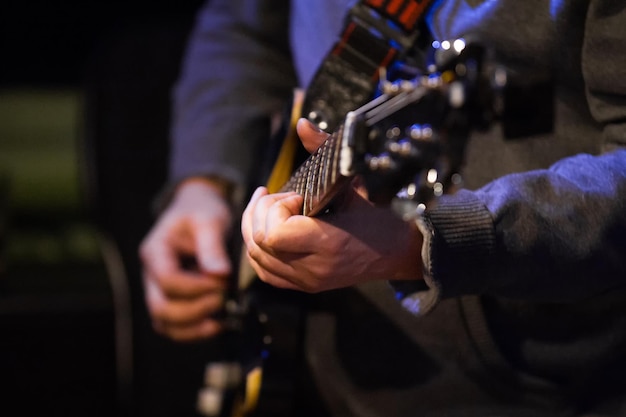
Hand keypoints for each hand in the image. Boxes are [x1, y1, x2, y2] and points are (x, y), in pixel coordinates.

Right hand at [140, 178, 232, 341]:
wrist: (197, 211)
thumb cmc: (201, 212)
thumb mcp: (208, 220)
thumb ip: (212, 247)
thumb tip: (220, 275)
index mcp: (155, 250)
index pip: (167, 279)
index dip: (196, 287)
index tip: (223, 282)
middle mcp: (150, 274)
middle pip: (160, 307)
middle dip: (195, 309)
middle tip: (223, 299)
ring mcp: (157, 290)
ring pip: (164, 323)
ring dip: (194, 326)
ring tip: (221, 317)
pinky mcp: (171, 301)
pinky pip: (174, 327)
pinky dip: (194, 332)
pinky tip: (217, 324)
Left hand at [240, 120, 423, 292]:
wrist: (397, 252)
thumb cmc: (379, 217)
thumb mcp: (354, 182)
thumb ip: (325, 151)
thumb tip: (302, 125)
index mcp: (329, 243)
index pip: (274, 234)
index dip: (276, 209)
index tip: (297, 195)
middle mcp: (314, 268)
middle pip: (259, 243)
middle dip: (261, 213)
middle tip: (283, 197)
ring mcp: (307, 280)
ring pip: (256, 258)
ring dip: (255, 226)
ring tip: (269, 206)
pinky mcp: (304, 285)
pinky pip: (266, 271)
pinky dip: (258, 249)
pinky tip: (266, 228)